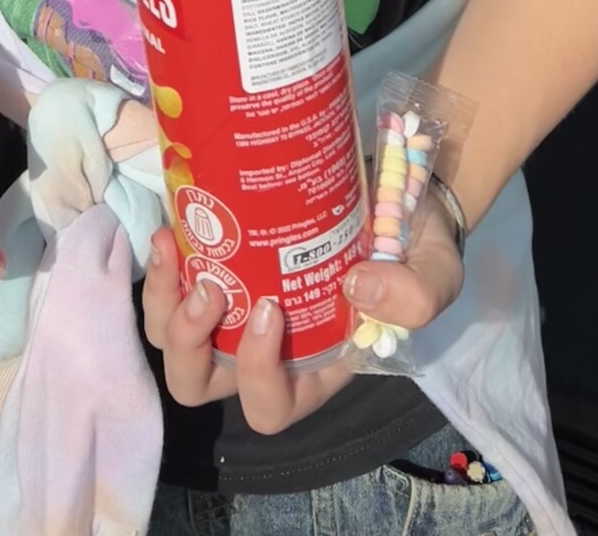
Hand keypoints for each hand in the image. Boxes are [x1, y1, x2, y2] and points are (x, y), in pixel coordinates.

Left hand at [142, 189, 464, 432]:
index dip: (257, 373)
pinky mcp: (219, 265)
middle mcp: (262, 352)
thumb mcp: (434, 274)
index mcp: (311, 372)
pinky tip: (171, 228)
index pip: (269, 407)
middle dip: (188, 344)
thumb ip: (414, 294)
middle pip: (199, 384)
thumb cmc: (414, 248)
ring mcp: (233, 310)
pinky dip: (163, 265)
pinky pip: (171, 287)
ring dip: (163, 302)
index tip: (271, 309)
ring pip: (170, 338)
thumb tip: (356, 289)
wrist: (396, 189)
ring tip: (174, 248)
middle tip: (210, 290)